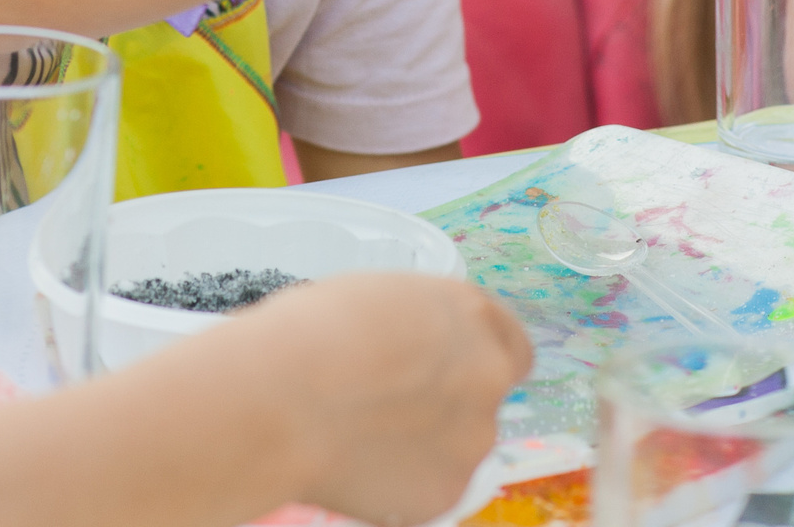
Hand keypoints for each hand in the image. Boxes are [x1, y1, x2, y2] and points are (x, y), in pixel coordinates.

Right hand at [242, 275, 529, 525]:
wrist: (281, 400)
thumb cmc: (309, 334)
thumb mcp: (375, 301)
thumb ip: (414, 327)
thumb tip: (408, 349)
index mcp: (470, 316)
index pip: (512, 344)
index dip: (479, 358)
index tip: (449, 370)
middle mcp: (488, 375)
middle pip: (486, 396)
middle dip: (451, 403)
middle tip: (396, 409)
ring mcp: (473, 439)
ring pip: (460, 445)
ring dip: (427, 444)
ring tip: (363, 438)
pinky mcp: (449, 491)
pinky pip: (433, 485)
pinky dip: (405, 481)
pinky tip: (360, 464)